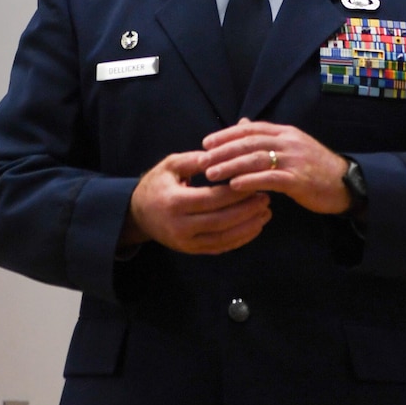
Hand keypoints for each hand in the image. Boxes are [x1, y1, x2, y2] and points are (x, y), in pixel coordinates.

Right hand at [123, 151, 271, 253]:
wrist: (139, 214)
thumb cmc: (158, 184)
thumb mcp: (171, 165)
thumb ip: (195, 160)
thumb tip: (221, 154)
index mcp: (175, 202)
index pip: (212, 198)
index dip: (236, 191)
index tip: (255, 181)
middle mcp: (180, 226)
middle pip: (221, 220)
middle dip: (247, 209)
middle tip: (266, 197)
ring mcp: (186, 242)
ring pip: (224, 238)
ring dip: (248, 226)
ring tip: (266, 212)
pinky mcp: (192, 251)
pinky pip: (220, 247)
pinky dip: (240, 239)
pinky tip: (255, 227)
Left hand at [199, 119, 351, 215]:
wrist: (346, 183)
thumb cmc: (315, 167)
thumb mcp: (292, 146)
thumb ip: (267, 137)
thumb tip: (242, 124)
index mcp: (286, 132)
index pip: (251, 129)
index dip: (227, 135)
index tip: (206, 143)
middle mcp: (289, 142)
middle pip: (249, 143)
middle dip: (223, 151)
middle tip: (202, 160)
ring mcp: (294, 160)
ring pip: (256, 159)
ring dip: (231, 166)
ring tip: (211, 174)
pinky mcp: (299, 180)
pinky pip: (270, 179)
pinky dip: (250, 181)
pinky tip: (234, 185)